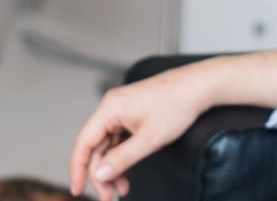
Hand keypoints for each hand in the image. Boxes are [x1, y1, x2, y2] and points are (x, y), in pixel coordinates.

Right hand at [69, 64, 214, 199]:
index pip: (83, 143)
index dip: (78, 169)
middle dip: (101, 174)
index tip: (77, 190)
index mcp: (110, 108)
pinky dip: (121, 156)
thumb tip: (99, 175)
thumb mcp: (149, 139)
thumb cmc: (177, 105)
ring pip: (108, 145)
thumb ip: (122, 159)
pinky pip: (119, 138)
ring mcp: (122, 109)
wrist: (199, 86)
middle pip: (96, 146)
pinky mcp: (132, 112)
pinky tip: (127, 172)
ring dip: (113, 168)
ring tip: (122, 189)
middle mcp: (112, 106)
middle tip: (109, 196)